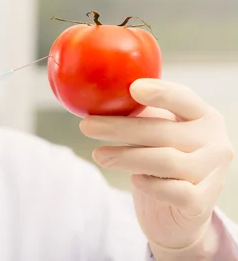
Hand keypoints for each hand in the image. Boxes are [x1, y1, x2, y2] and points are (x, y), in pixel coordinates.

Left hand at [79, 79, 233, 256]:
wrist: (174, 213)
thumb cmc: (158, 161)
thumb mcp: (151, 134)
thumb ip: (136, 114)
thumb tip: (96, 96)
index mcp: (203, 117)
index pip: (184, 99)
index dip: (161, 93)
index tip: (133, 88)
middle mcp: (215, 143)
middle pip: (164, 132)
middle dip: (120, 128)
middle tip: (86, 126)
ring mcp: (212, 174)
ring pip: (166, 161)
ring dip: (126, 157)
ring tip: (99, 155)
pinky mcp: (202, 203)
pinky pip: (173, 191)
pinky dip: (149, 184)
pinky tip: (135, 179)